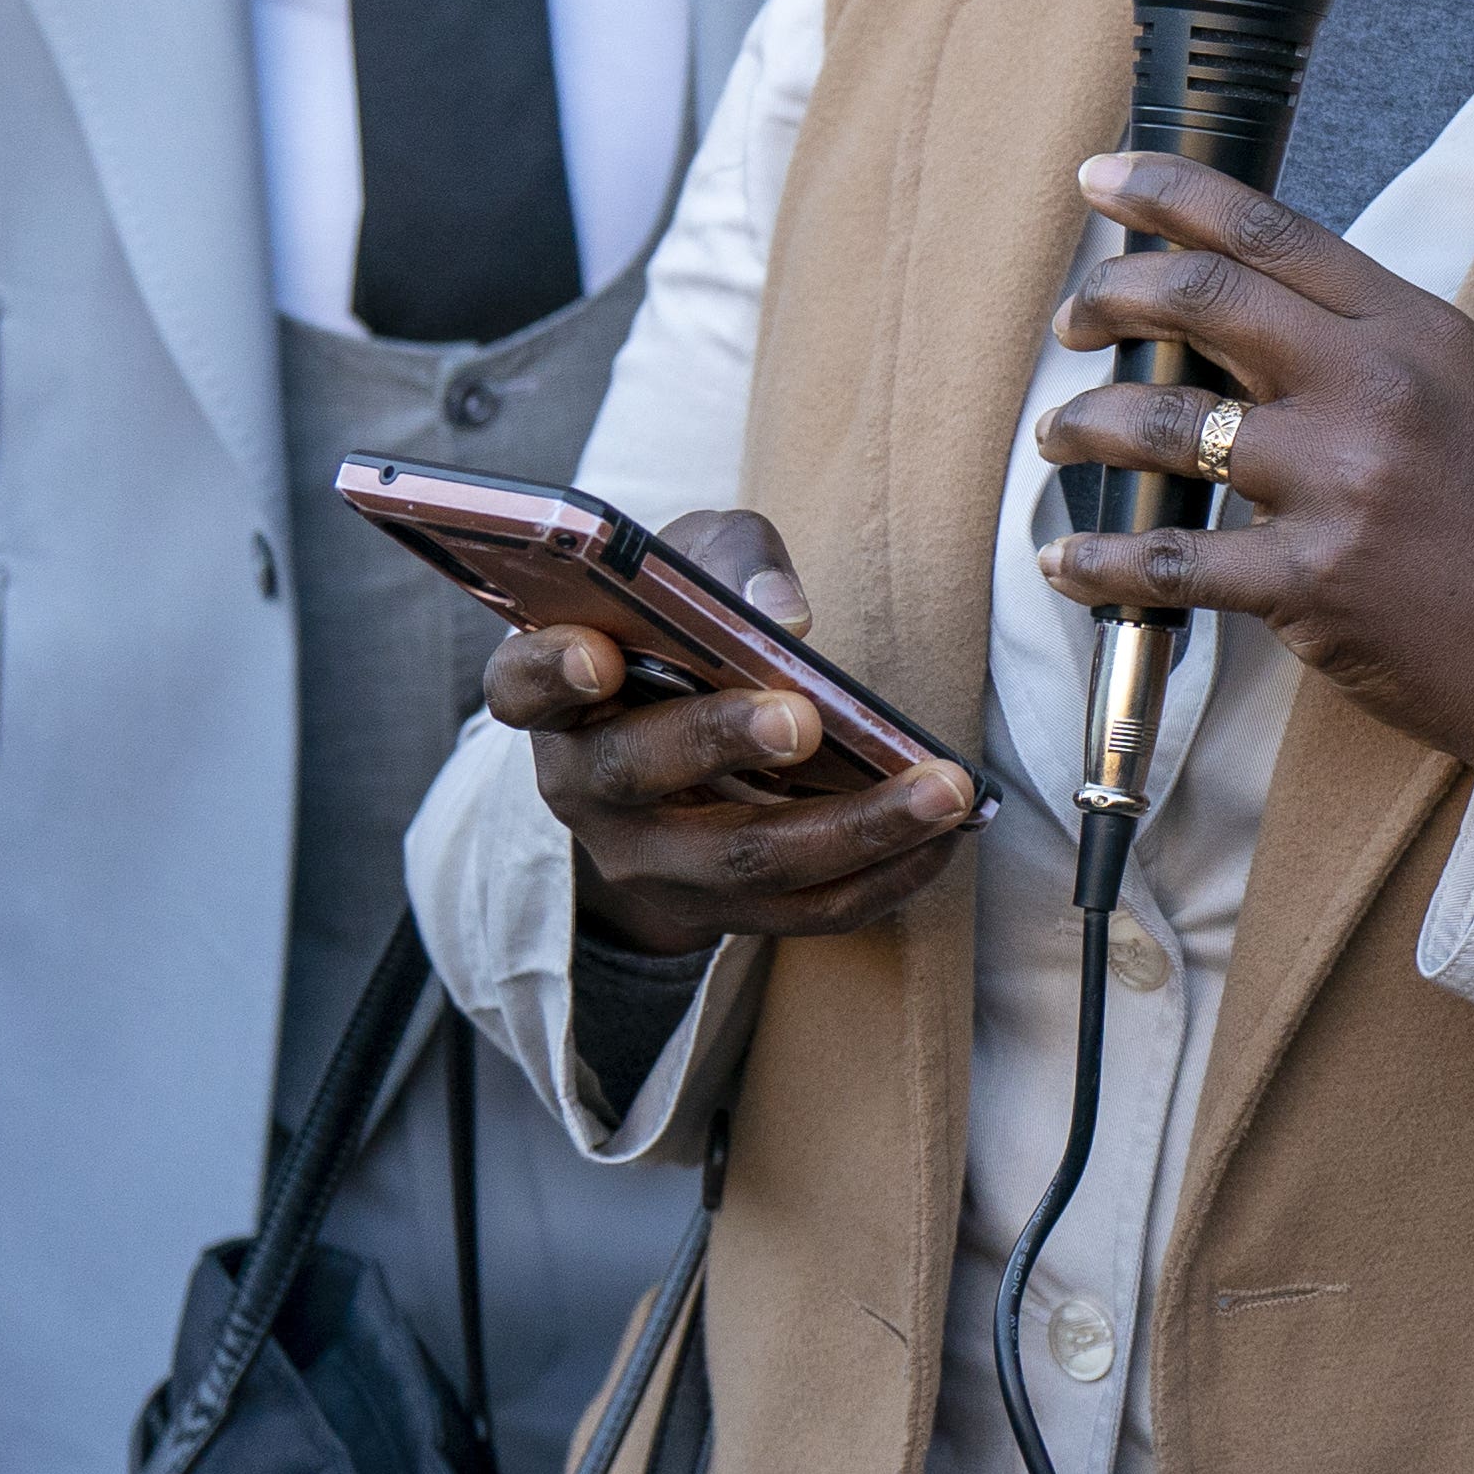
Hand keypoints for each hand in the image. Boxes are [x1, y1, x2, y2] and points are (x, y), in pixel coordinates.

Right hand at [482, 509, 978, 955]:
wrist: (675, 732)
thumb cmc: (681, 627)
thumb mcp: (692, 566)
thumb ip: (729, 562)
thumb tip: (785, 617)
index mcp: (556, 696)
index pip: (523, 684)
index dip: (552, 671)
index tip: (599, 654)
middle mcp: (584, 786)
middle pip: (638, 773)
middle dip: (723, 743)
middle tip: (803, 718)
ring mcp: (647, 861)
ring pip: (740, 860)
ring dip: (851, 828)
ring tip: (943, 790)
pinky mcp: (715, 909)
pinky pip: (803, 911)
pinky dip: (884, 875)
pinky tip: (950, 834)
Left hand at [1036, 151, 1473, 795]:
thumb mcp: (1460, 385)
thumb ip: (1365, 335)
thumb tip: (1242, 298)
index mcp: (1412, 329)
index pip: (1270, 232)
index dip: (1170, 193)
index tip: (1102, 180)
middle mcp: (1375, 388)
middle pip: (1204, 300)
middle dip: (1109, 298)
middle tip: (1074, 319)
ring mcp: (1340, 484)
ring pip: (1165, 423)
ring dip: (1085, 422)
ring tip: (1061, 433)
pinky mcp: (1310, 581)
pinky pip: (1170, 559)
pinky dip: (1100, 558)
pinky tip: (1067, 557)